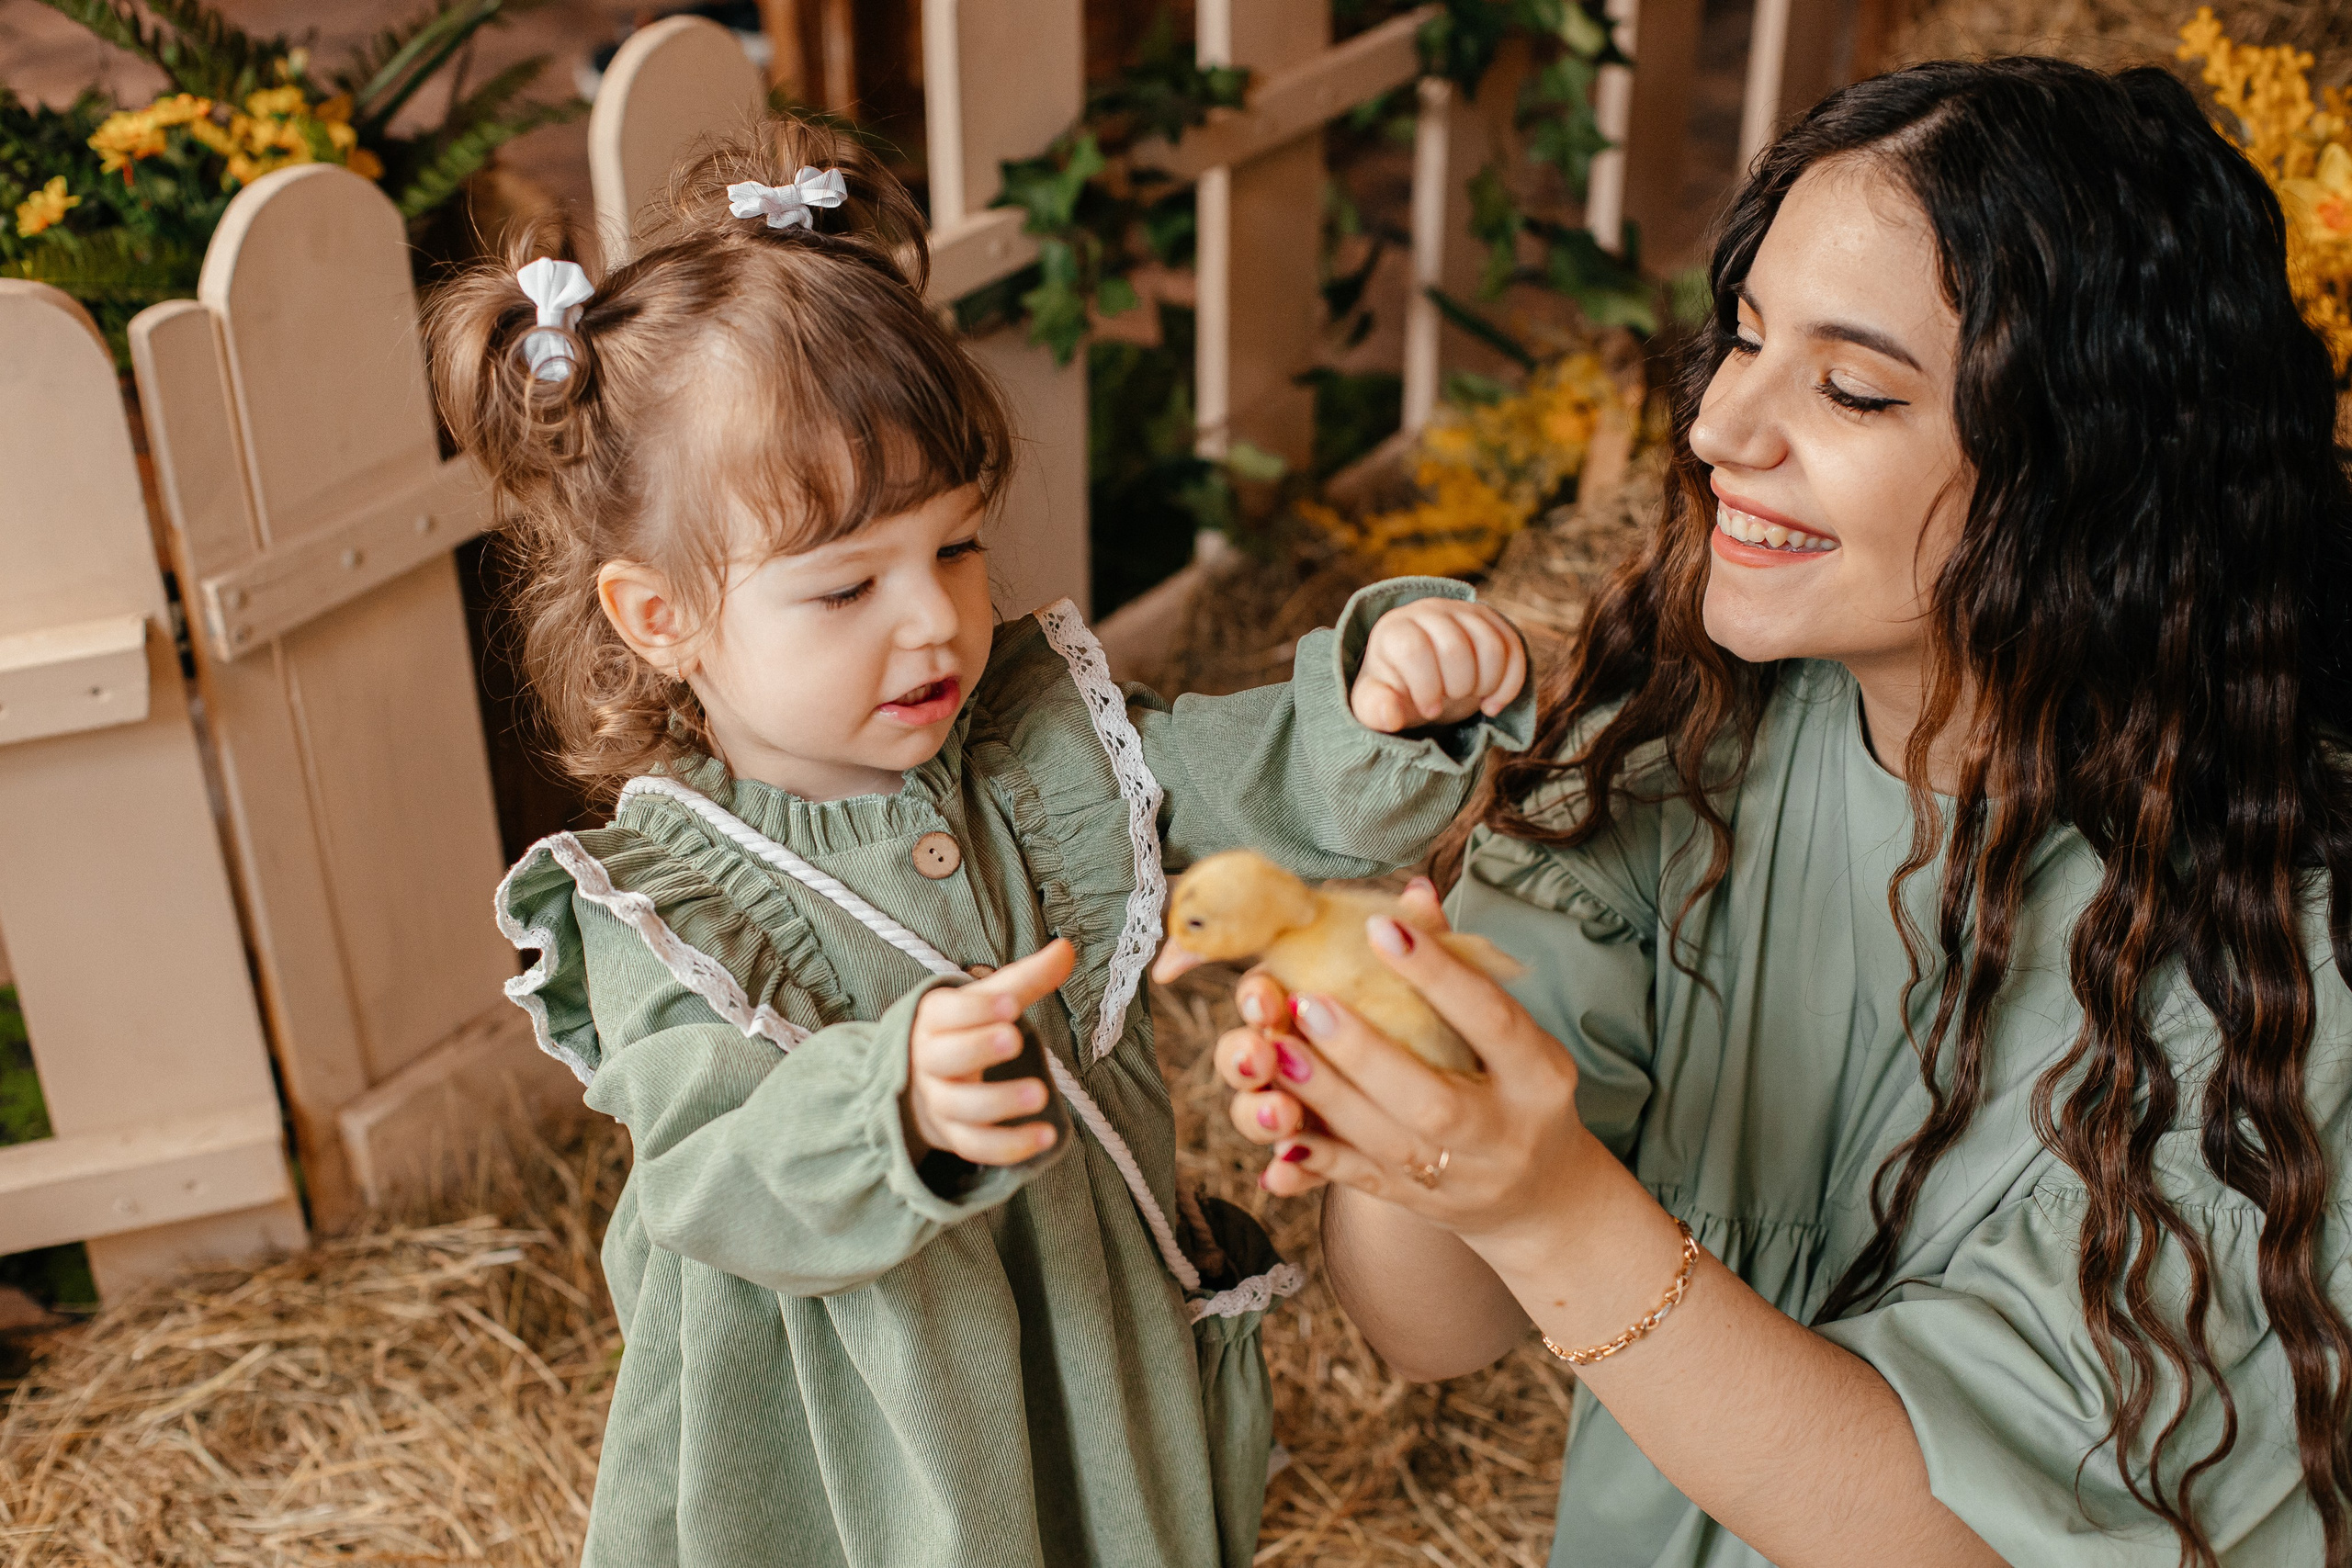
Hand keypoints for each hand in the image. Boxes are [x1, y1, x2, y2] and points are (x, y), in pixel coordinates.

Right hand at [906, 938, 1072, 1165]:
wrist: (926, 1078)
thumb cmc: (966, 1029)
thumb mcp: (993, 999)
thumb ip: (1028, 978)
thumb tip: (1067, 948)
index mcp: (935, 1020)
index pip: (945, 1013)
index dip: (975, 1009)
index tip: (1011, 1004)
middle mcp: (929, 1061)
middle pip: (944, 1058)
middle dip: (978, 1048)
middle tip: (1014, 1039)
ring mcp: (939, 1101)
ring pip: (959, 1106)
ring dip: (999, 1102)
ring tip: (1040, 1093)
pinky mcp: (954, 1135)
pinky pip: (974, 1146)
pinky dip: (1007, 1146)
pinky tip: (1045, 1137)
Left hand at [1213, 882, 1599, 1256]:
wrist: (1542, 1195)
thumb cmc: (1519, 1087)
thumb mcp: (1513, 1032)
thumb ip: (1460, 967)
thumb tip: (1413, 892)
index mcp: (1539, 1075)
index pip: (1492, 1020)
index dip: (1438, 974)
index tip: (1379, 929)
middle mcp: (1503, 1132)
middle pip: (1432, 1100)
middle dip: (1364, 1053)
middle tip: (1306, 1003)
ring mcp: (1459, 1177)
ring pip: (1385, 1143)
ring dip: (1325, 1097)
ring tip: (1274, 1052)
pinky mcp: (1416, 1202)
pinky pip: (1361, 1184)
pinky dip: (1317, 1161)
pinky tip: (1277, 1136)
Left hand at [1349, 597, 1526, 732]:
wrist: (1422, 673)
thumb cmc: (1397, 689)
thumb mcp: (1377, 703)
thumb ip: (1375, 710)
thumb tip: (1390, 715)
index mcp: (1395, 629)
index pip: (1414, 649)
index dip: (1426, 687)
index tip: (1429, 709)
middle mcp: (1429, 610)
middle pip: (1455, 649)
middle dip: (1457, 688)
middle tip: (1449, 699)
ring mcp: (1464, 611)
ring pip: (1491, 646)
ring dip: (1486, 685)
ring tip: (1471, 699)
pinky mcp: (1492, 621)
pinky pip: (1514, 648)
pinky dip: (1509, 684)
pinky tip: (1492, 703)